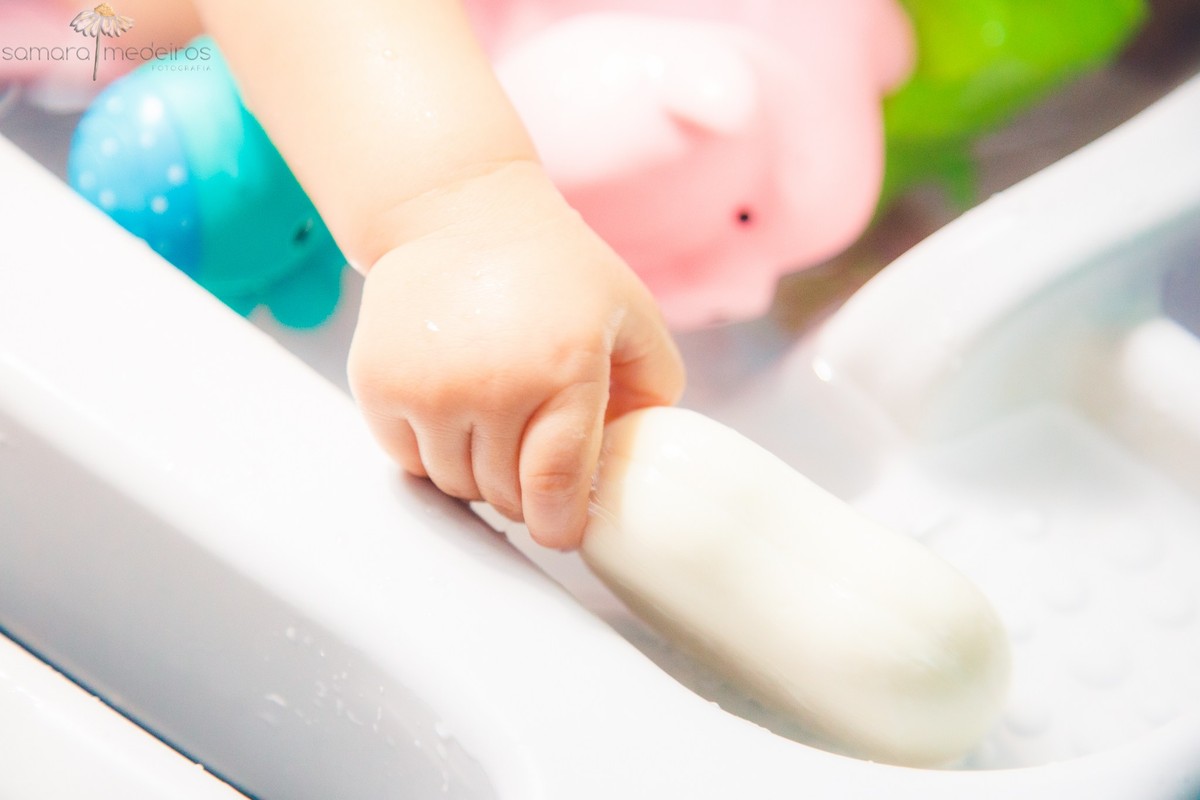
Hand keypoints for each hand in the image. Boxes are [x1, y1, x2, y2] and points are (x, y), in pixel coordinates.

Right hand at [348, 162, 684, 548]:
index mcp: (563, 370)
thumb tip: (637, 457)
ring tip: (494, 424)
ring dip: (477, 472)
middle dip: (524, 493)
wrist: (456, 214)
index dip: (560, 525)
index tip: (562, 530)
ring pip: (454, 484)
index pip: (554, 489)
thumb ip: (655, 388)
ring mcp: (428, 389)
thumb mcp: (630, 312)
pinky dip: (433, 450)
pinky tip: (454, 407)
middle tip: (532, 456)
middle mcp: (491, 386)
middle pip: (503, 495)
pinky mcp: (379, 386)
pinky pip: (408, 460)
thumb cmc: (552, 267)